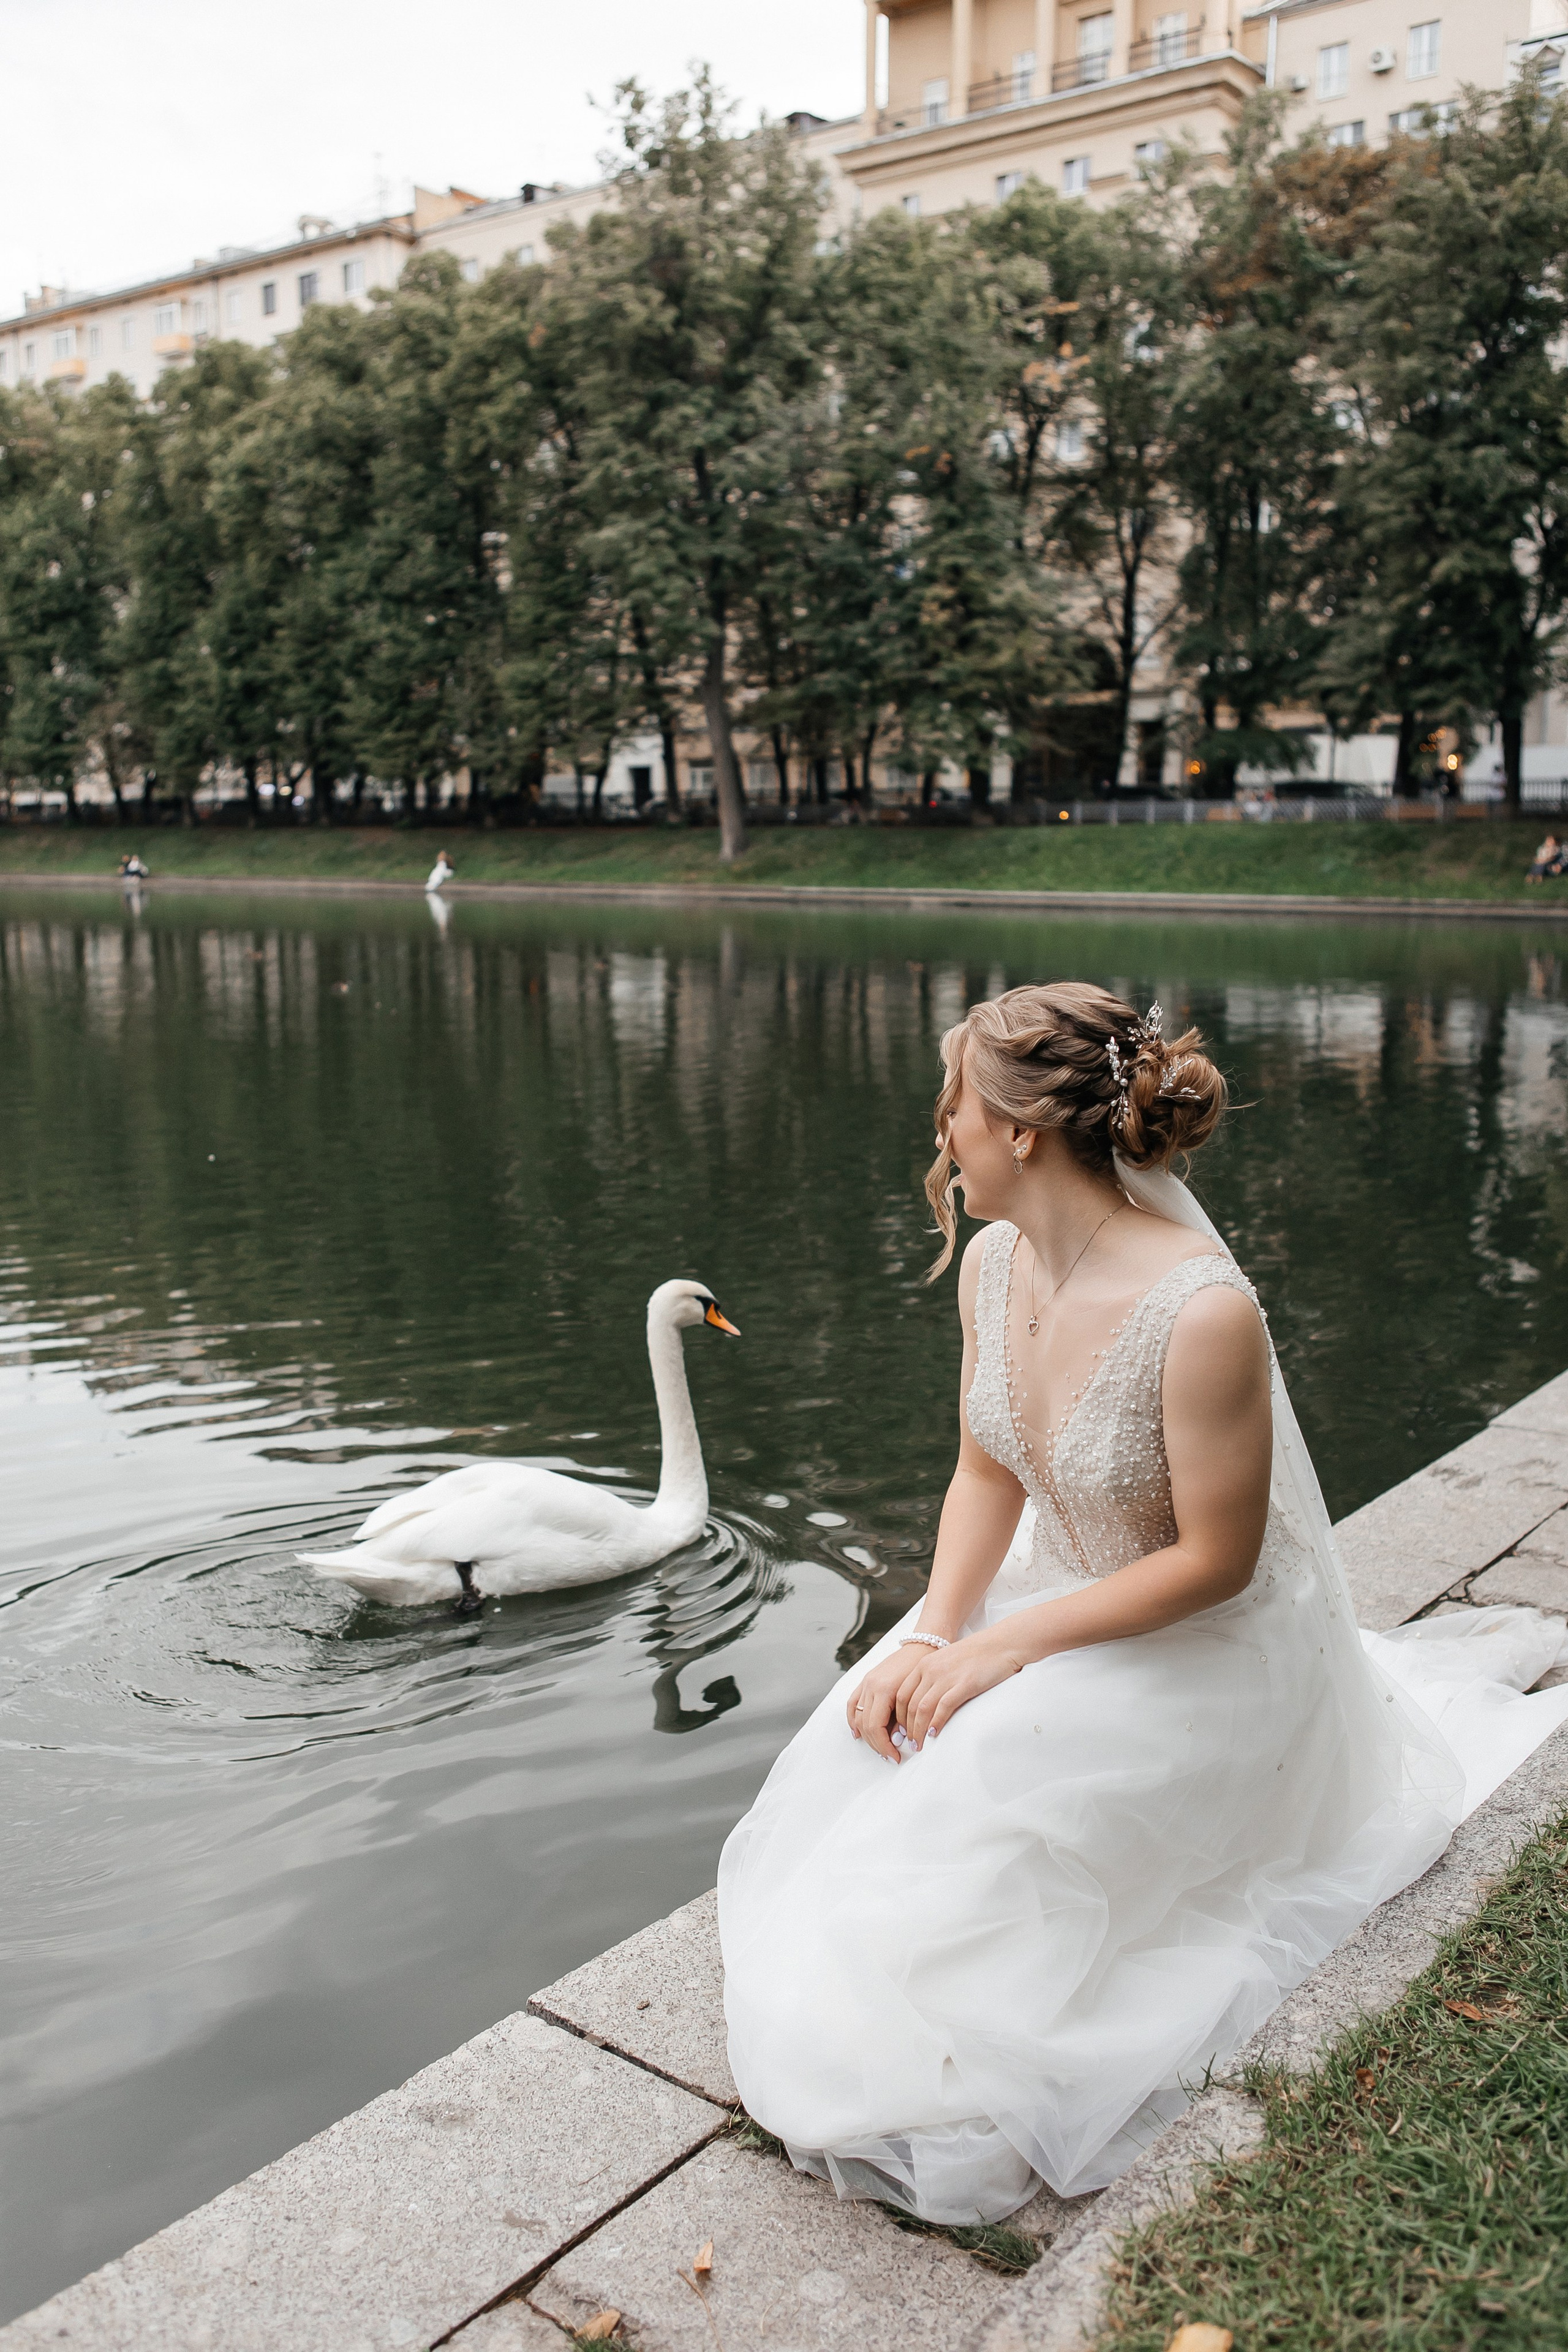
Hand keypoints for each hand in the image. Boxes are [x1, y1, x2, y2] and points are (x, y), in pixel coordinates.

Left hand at [847, 1635, 1021, 1760]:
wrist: (1002, 1643)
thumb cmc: (977, 1655)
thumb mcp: (947, 1662)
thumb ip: (933, 1679)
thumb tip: (925, 1704)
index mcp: (924, 1664)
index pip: (901, 1695)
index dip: (899, 1716)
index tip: (902, 1731)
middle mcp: (931, 1670)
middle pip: (908, 1704)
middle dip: (906, 1728)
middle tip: (909, 1744)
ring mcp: (946, 1677)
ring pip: (922, 1709)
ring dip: (918, 1731)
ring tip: (919, 1745)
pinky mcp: (964, 1684)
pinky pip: (943, 1708)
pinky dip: (936, 1723)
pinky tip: (934, 1734)